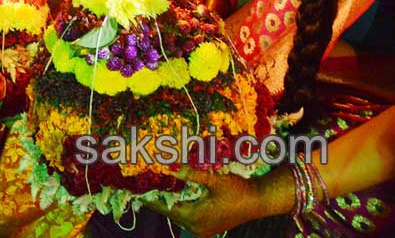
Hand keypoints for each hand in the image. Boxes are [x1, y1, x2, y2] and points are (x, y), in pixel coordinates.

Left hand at [145, 167, 261, 237]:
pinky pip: (185, 216)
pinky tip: (171, 194)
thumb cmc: (239, 190)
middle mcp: (195, 227)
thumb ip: (191, 174)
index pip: (164, 207)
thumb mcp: (215, 180)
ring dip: (166, 201)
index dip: (148, 197)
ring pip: (176, 214)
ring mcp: (201, 229)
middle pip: (168, 211)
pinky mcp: (207, 226)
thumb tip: (168, 166)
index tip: (134, 188)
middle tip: (140, 183)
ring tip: (151, 187)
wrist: (260, 201)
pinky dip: (177, 205)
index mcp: (194, 217)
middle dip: (155, 198)